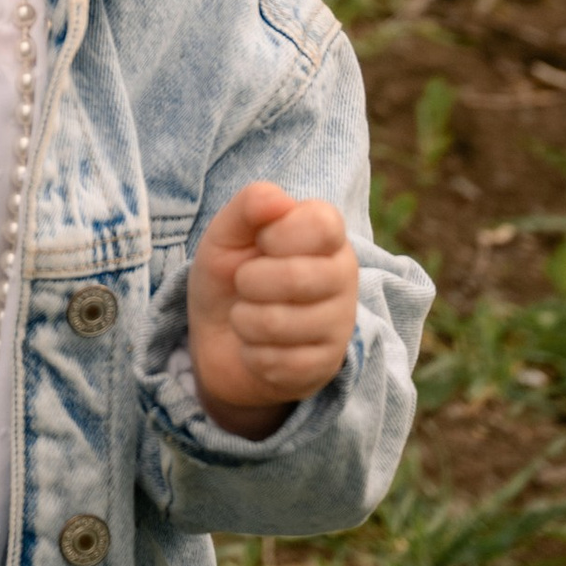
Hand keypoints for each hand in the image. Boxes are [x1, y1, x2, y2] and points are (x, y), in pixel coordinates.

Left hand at [186, 183, 358, 436]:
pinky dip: (253, 354)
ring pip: (281, 324)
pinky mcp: (326, 365)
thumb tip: (275, 199)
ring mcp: (340, 324)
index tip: (262, 242)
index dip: (279, 234)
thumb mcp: (228, 234)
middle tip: (245, 282)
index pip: (321, 225)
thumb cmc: (232, 272)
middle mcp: (344, 276)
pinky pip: (279, 362)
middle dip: (250, 281)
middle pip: (297, 277)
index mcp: (328, 234)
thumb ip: (249, 207)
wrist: (221, 336)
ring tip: (247, 314)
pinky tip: (258, 346)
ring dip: (245, 320)